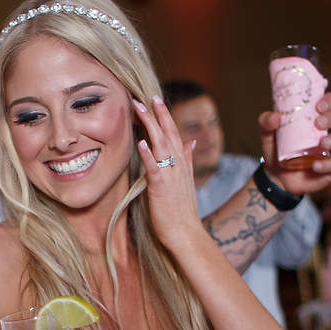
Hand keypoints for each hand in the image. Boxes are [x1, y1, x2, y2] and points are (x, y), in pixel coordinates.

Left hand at [132, 94, 203, 248]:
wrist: (186, 233)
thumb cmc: (181, 210)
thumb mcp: (186, 180)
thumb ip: (187, 159)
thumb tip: (191, 141)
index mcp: (181, 163)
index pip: (174, 133)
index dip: (165, 115)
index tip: (156, 99)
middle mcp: (178, 165)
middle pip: (168, 133)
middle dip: (157, 113)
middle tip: (146, 96)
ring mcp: (170, 175)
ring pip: (161, 144)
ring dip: (150, 125)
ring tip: (139, 108)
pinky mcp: (161, 187)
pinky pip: (155, 168)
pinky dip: (149, 154)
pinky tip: (141, 142)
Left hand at [259, 91, 330, 195]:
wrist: (276, 176)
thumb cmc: (277, 150)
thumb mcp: (267, 134)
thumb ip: (266, 122)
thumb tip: (275, 116)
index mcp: (317, 117)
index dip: (330, 100)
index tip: (318, 105)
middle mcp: (329, 130)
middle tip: (318, 123)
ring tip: (322, 143)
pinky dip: (328, 164)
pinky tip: (315, 165)